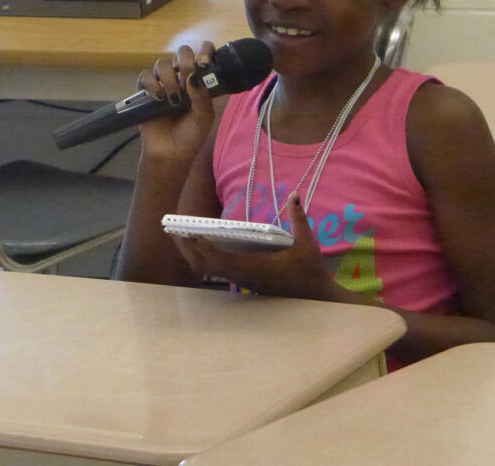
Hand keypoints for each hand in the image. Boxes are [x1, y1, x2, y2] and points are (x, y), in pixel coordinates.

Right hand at [135, 42, 217, 163]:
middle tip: (187, 83)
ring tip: (173, 99)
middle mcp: (181, 77)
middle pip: (182, 52)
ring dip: (169, 79)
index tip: (205, 64)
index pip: (204, 52)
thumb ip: (203, 97)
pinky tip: (158, 98)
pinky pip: (145, 76)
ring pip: (162, 63)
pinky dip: (151, 84)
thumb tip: (194, 77)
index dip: (205, 51)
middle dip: (185, 63)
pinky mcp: (146, 91)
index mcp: (199, 80)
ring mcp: (163, 82)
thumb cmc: (191, 135)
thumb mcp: (204, 118)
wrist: (171, 152)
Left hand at [174, 192, 337, 300]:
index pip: (221, 259)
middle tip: (178, 231)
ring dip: (196, 255)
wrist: (316, 299)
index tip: (192, 232)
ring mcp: (243, 281)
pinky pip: (219, 271)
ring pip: (211, 271)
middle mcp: (244, 276)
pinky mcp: (245, 283)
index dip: (204, 247)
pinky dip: (207, 259)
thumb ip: (299, 219)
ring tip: (185, 236)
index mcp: (255, 267)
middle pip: (207, 267)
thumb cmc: (311, 272)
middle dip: (190, 250)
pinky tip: (204, 246)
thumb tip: (294, 194)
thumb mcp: (308, 244)